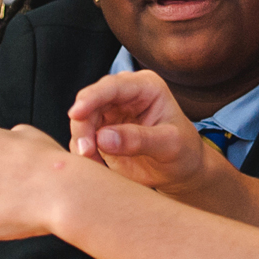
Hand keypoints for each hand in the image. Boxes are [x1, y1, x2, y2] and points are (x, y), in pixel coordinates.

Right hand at [65, 71, 215, 195]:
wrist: (181, 171)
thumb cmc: (183, 152)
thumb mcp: (169, 146)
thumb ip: (138, 140)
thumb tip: (102, 138)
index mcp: (146, 86)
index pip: (112, 87)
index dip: (91, 98)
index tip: (76, 114)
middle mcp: (125, 94)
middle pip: (90, 101)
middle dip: (83, 125)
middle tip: (86, 151)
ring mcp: (111, 112)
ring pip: (82, 120)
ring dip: (82, 141)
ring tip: (94, 162)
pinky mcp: (101, 131)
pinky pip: (83, 137)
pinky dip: (84, 152)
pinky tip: (97, 166)